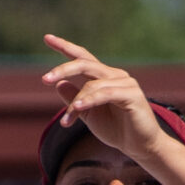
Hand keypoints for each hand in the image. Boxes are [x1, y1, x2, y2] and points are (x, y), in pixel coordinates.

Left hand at [41, 36, 169, 163]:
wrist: (138, 146)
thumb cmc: (115, 129)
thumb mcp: (87, 114)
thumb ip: (74, 99)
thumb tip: (59, 84)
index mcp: (103, 77)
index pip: (82, 57)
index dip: (65, 47)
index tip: (47, 38)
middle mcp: (115, 75)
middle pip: (85, 64)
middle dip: (63, 69)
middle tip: (45, 79)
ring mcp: (125, 83)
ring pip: (91, 85)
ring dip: (75, 104)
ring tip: (67, 121)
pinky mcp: (132, 94)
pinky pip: (106, 93)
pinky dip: (90, 100)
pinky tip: (77, 109)